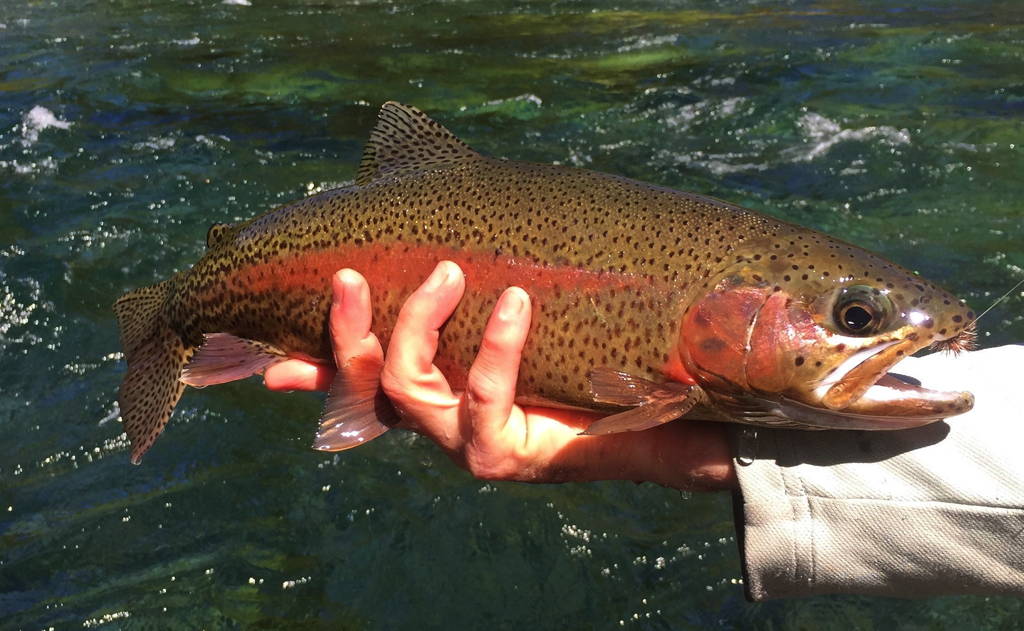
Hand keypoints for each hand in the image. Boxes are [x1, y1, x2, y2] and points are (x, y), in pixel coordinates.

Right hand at [265, 262, 736, 490]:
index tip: (265, 344)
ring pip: (407, 391)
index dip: (305, 361)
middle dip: (346, 330)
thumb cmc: (588, 351)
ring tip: (449, 270)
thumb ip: (490, 275)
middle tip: (348, 274)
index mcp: (434, 386)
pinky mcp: (502, 456)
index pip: (354, 375)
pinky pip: (482, 397)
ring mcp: (463, 442)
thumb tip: (466, 211)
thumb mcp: (528, 303)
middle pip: (364, 382)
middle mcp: (437, 419)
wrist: (659, 412)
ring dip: (416, 326)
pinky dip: (494, 347)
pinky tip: (516, 302)